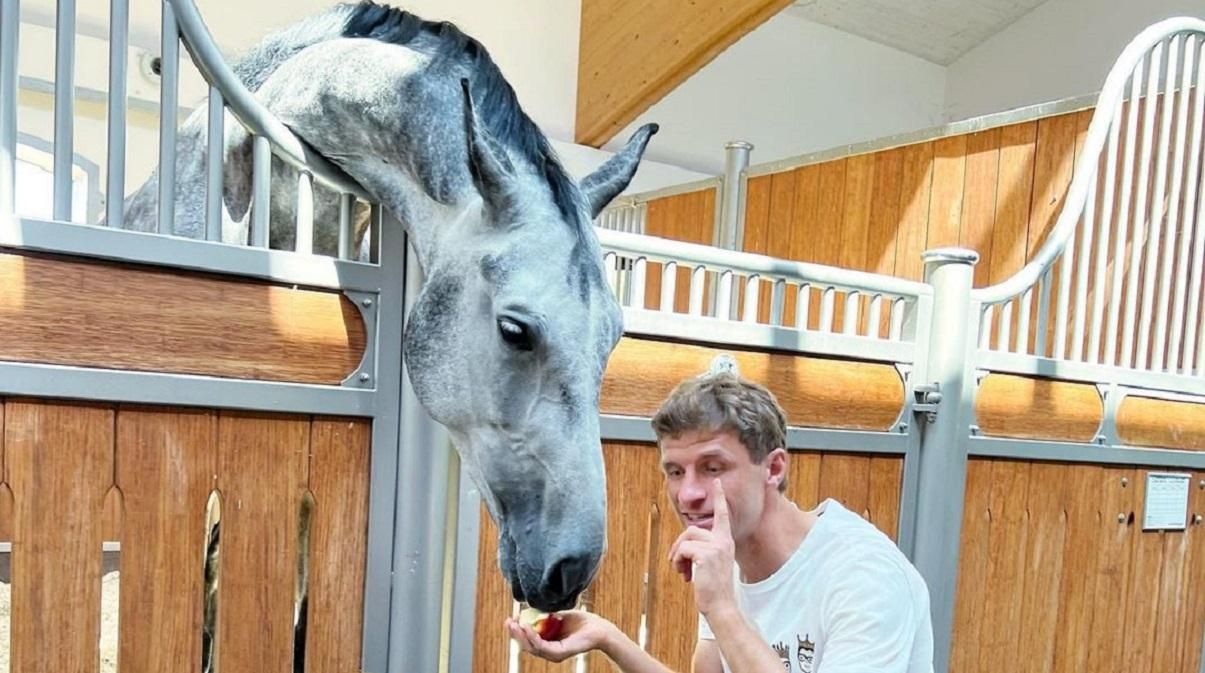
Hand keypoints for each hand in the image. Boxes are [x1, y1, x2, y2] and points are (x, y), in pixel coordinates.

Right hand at [506, 610, 615, 662]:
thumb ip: (544, 614)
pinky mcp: (559, 653)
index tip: (510, 618)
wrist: (597, 627)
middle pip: (526, 645)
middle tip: (508, 621)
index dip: (517, 630)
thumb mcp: (557, 615)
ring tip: (514, 623)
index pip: (527, 639)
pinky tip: (526, 626)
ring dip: (521, 635)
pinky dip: (532, 636)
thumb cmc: (580, 621)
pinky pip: (542, 646)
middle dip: (515, 634)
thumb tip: (529, 606)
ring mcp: (554, 654)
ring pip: (531, 647)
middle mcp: (549, 651)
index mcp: (547, 643)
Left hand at [667, 478, 736, 615]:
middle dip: (679, 545)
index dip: (720, 497)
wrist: (720, 605)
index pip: (723, 514)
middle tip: (676, 564)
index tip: (717, 482)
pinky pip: (683, 549)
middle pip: (692, 529)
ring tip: (680, 570)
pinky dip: (677, 562)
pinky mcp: (706, 554)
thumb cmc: (714, 588)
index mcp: (726, 541)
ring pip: (685, 538)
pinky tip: (683, 575)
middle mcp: (723, 541)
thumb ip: (703, 550)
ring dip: (677, 555)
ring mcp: (716, 547)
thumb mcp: (711, 564)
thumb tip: (685, 544)